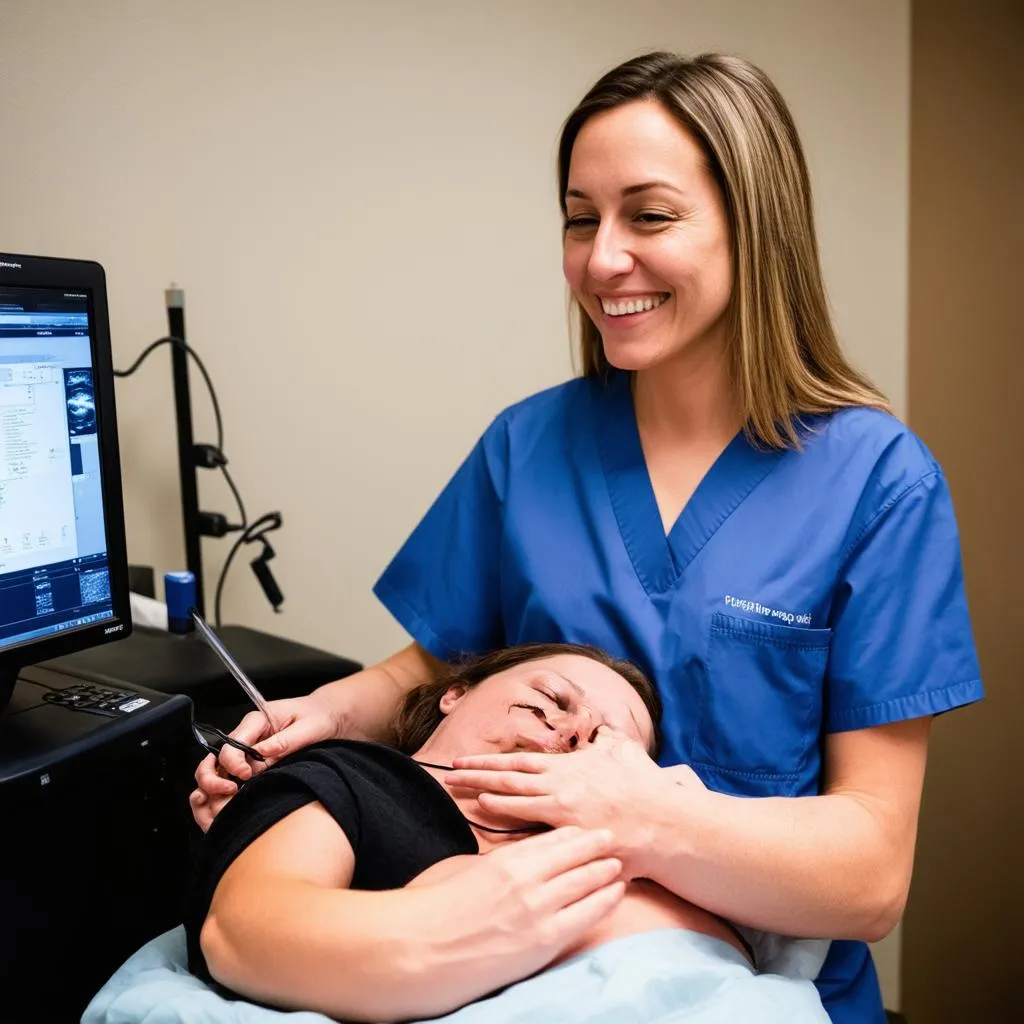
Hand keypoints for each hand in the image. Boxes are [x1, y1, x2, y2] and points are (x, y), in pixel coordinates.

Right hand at [190, 691, 340, 830]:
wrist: (326, 716)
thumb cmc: (318, 716)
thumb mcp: (309, 727)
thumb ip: (284, 741)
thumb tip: (261, 753)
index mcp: (258, 719)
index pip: (233, 743)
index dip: (235, 762)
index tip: (246, 775)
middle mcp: (247, 733)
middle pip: (217, 756)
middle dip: (215, 777)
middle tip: (232, 790)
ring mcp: (247, 746)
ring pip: (218, 767)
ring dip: (217, 784)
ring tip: (231, 797)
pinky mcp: (252, 759)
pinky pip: (231, 774)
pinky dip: (227, 787)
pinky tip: (233, 798)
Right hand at [405, 827, 625, 1012]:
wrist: (416, 948)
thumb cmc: (431, 908)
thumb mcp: (463, 870)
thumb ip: (492, 865)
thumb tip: (506, 867)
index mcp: (506, 859)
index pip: (552, 839)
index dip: (574, 834)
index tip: (587, 830)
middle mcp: (527, 878)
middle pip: (576, 854)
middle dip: (598, 845)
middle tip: (615, 838)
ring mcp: (538, 909)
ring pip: (587, 880)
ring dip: (607, 869)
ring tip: (621, 864)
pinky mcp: (543, 941)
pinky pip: (586, 914)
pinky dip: (605, 899)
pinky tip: (617, 892)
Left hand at [445, 727, 705, 871]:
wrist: (666, 819)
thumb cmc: (648, 790)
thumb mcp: (629, 756)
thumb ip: (614, 743)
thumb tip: (609, 732)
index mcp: (573, 766)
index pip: (523, 762)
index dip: (494, 762)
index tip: (469, 762)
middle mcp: (563, 779)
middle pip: (509, 772)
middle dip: (477, 770)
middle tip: (447, 770)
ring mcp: (564, 801)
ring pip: (513, 790)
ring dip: (481, 786)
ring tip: (454, 785)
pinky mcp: (569, 824)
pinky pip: (530, 815)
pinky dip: (505, 807)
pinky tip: (484, 804)